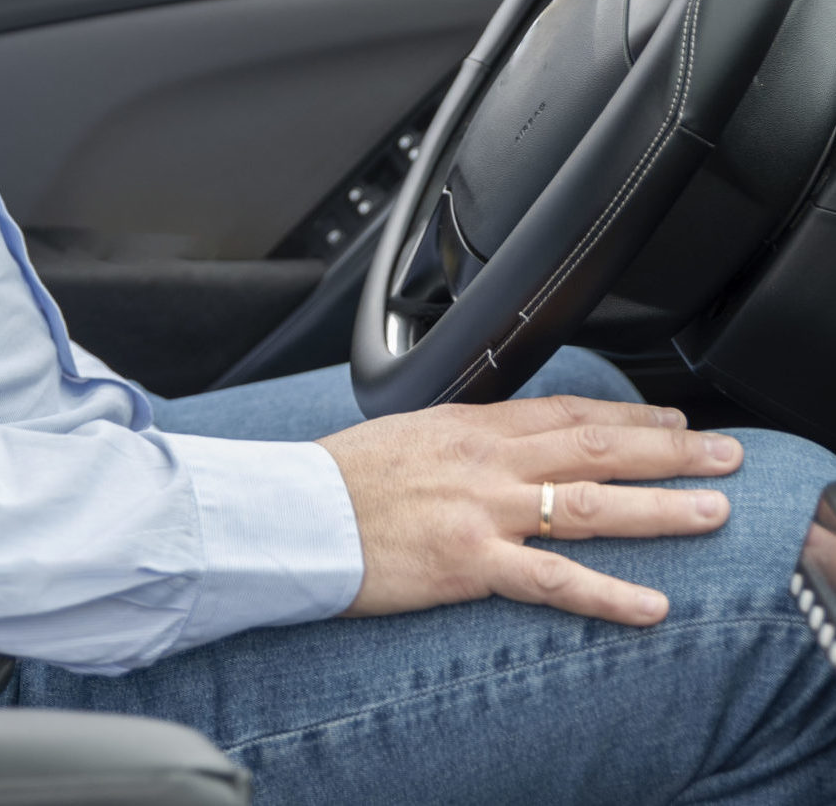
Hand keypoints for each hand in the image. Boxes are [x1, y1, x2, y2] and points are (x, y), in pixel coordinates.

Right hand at [318, 394, 740, 624]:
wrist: (295, 510)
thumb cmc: (342, 476)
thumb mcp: (407, 433)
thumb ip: (462, 437)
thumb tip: (500, 440)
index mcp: (470, 424)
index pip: (566, 412)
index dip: (627, 414)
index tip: (671, 418)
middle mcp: (486, 460)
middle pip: (596, 447)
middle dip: (667, 447)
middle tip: (722, 454)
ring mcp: (482, 509)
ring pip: (590, 503)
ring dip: (660, 507)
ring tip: (712, 512)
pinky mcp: (469, 561)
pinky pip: (551, 579)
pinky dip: (607, 593)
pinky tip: (651, 606)